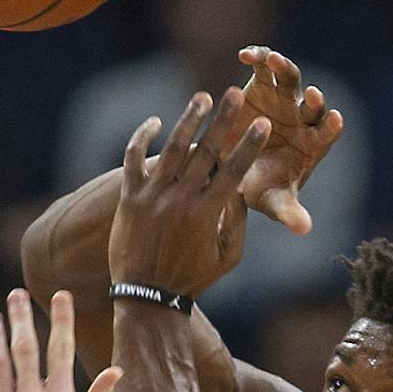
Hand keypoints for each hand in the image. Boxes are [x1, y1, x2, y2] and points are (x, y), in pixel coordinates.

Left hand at [109, 90, 270, 298]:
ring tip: (202, 98)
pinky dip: (142, 138)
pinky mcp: (129, 198)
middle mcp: (179, 200)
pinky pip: (133, 159)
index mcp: (207, 214)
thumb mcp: (227, 257)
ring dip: (188, 120)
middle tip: (234, 93)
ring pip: (171, 149)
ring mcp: (152, 197)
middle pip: (205, 151)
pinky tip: (154, 122)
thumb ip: (237, 221)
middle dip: (223, 120)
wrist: (144, 298)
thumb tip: (241, 189)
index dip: (249, 145)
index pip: (234, 171)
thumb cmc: (191, 278)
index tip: (262, 123)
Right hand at [232, 46, 345, 234]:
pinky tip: (246, 55)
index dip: (331, 126)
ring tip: (272, 62)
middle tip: (311, 96)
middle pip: (311, 103)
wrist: (230, 167)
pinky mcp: (262, 84)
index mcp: (312, 143)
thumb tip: (304, 231)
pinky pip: (263, 67)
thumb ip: (288, 212)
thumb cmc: (258, 188)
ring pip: (289, 78)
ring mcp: (283, 98)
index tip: (335, 120)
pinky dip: (258, 58)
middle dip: (312, 99)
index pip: (327, 132)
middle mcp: (302, 117)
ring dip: (283, 68)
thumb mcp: (271, 201)